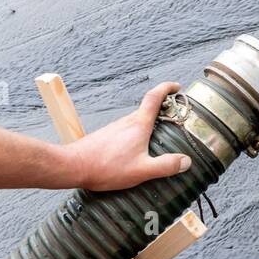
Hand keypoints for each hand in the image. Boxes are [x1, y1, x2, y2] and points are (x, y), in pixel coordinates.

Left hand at [64, 82, 191, 190]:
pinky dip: (137, 135)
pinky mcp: (106, 137)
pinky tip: (136, 152)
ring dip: (149, 124)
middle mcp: (127, 122)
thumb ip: (165, 166)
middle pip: (147, 109)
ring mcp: (115, 128)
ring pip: (136, 122)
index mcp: (138, 125)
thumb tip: (186, 161)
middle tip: (175, 117)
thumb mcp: (142, 170)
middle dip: (163, 110)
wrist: (72, 166)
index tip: (176, 87)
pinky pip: (127, 132)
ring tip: (159, 138)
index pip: (154, 97)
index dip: (167, 88)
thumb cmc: (105, 167)